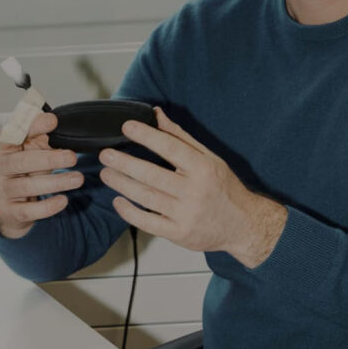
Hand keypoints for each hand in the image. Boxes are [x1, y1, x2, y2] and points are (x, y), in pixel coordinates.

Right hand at [0, 112, 83, 238]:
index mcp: (0, 146)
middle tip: (72, 157)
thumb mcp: (25, 150)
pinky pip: (29, 210)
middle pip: (23, 161)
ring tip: (77, 179)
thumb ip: (37, 135)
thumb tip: (51, 119)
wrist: (2, 207)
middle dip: (50, 158)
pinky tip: (63, 200)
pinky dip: (48, 206)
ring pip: (28, 186)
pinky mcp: (7, 211)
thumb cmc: (17, 172)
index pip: (15, 132)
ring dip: (56, 182)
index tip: (53, 121)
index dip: (33, 126)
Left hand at [98, 108, 286, 267]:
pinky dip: (129, 212)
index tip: (126, 127)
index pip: (170, 148)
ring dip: (122, 184)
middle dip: (124, 163)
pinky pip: (147, 223)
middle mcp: (195, 191)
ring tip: (106, 173)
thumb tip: (156, 114)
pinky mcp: (179, 234)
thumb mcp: (208, 158)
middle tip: (105, 154)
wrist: (242, 224)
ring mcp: (186, 214)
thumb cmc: (223, 187)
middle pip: (151, 175)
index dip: (146, 136)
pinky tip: (118, 201)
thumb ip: (180, 137)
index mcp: (203, 168)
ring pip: (146, 197)